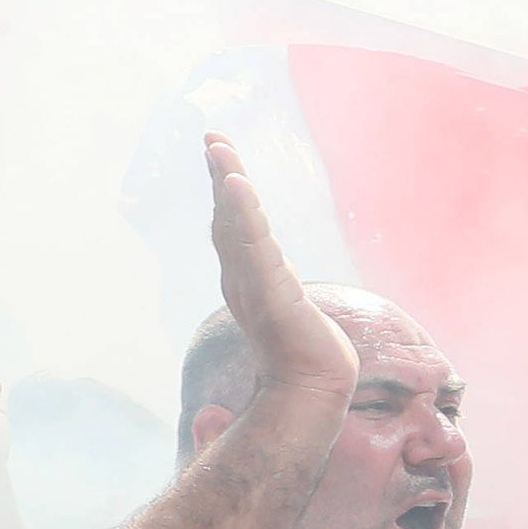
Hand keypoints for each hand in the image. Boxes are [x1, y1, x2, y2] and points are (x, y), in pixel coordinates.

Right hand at [202, 134, 356, 413]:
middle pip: (229, 216)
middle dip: (221, 174)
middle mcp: (243, 277)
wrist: (314, 391)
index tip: (219, 157)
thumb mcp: (287, 321)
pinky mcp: (270, 289)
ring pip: (237, 223)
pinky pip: (255, 243)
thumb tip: (264, 312)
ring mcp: (254, 282)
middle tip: (213, 137)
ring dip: (228, 181)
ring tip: (218, 147)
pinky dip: (243, 211)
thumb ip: (272, 306)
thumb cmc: (304, 363)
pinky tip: (236, 182)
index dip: (226, 193)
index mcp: (247, 280)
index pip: (233, 228)